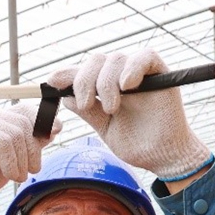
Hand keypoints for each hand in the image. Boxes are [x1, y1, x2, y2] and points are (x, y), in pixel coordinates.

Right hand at [0, 104, 59, 210]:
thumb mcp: (15, 158)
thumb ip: (32, 142)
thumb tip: (56, 125)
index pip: (24, 110)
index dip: (42, 120)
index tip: (57, 130)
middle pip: (24, 122)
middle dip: (33, 149)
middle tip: (31, 170)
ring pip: (16, 133)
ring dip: (22, 160)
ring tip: (17, 176)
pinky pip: (4, 142)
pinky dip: (11, 162)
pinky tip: (8, 174)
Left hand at [47, 49, 210, 178]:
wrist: (163, 157)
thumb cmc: (137, 144)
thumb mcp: (105, 128)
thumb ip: (88, 112)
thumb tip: (67, 98)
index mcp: (106, 88)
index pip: (83, 72)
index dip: (66, 74)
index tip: (51, 83)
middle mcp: (121, 77)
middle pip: (95, 60)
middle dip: (84, 81)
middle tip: (87, 105)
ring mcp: (140, 74)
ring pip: (115, 59)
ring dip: (106, 82)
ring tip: (111, 109)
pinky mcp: (160, 73)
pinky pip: (145, 56)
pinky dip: (133, 67)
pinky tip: (127, 86)